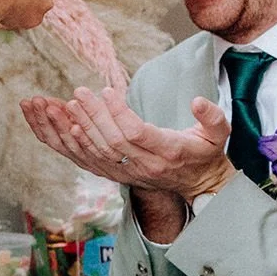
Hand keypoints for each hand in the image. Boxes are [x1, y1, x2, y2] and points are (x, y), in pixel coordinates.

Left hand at [20, 86, 236, 199]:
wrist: (196, 184)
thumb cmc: (206, 152)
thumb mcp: (219, 134)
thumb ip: (212, 117)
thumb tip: (199, 102)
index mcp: (167, 152)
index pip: (136, 134)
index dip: (118, 114)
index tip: (106, 91)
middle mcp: (143, 166)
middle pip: (110, 142)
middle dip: (92, 117)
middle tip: (78, 92)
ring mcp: (126, 172)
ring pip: (94, 151)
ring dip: (75, 128)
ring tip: (60, 104)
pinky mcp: (114, 174)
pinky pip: (86, 160)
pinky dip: (69, 143)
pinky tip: (57, 125)